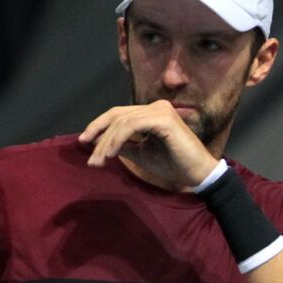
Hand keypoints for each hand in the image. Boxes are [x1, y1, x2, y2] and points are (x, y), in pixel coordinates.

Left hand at [79, 100, 218, 190]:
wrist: (197, 175)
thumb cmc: (174, 165)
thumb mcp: (142, 154)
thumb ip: (124, 146)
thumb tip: (102, 145)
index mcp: (152, 112)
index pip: (119, 115)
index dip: (99, 127)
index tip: (84, 142)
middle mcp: (156, 106)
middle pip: (117, 115)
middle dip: (99, 135)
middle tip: (90, 157)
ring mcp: (160, 110)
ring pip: (122, 121)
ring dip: (107, 142)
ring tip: (99, 160)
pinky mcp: (163, 119)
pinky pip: (132, 126)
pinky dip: (118, 139)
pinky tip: (111, 154)